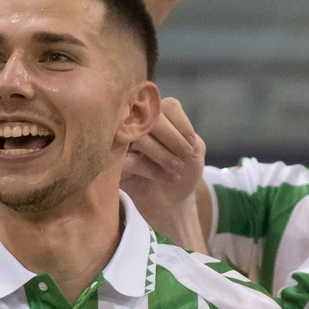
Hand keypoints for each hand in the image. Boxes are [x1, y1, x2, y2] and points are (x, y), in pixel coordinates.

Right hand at [121, 98, 206, 247]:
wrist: (172, 202)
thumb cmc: (183, 171)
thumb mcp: (194, 150)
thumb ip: (186, 132)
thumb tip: (166, 123)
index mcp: (159, 116)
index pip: (168, 106)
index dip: (182, 125)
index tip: (192, 146)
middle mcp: (138, 122)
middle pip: (151, 117)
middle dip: (173, 138)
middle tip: (185, 157)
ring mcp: (123, 140)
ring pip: (138, 136)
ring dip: (162, 154)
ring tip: (177, 169)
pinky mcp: (113, 162)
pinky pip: (128, 159)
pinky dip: (150, 169)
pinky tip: (165, 178)